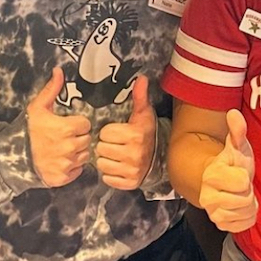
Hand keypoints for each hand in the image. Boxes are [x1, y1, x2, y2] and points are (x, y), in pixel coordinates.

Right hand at [27, 68, 91, 186]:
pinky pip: (78, 171)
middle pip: (87, 140)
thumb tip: (59, 70)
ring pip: (85, 156)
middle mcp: (70, 147)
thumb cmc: (27, 130)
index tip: (68, 126)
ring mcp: (67, 164)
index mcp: (67, 128)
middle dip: (78, 138)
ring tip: (62, 150)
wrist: (12, 157)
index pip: (86, 125)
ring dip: (77, 153)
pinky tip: (61, 161)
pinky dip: (72, 167)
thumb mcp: (38, 108)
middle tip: (64, 138)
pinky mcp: (64, 177)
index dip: (78, 124)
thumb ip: (52, 89)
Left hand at [97, 76, 156, 190]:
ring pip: (102, 164)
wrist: (159, 158)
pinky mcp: (129, 182)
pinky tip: (119, 166)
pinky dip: (110, 173)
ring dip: (106, 160)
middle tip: (116, 144)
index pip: (105, 133)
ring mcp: (132, 170)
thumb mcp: (143, 114)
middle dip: (106, 146)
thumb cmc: (145, 133)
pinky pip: (107, 178)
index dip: (109, 132)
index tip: (118, 133)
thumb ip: (139, 96)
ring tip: (116, 155)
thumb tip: (141, 77)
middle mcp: (134, 153)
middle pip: (101, 149)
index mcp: (135, 135)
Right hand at [199, 110, 257, 231]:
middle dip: (248, 192)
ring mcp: (214, 213)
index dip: (245, 177)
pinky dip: (248, 216)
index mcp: (212, 175)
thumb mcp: (238, 146)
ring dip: (249, 204)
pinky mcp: (221, 226)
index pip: (242, 182)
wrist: (222, 181)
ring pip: (246, 214)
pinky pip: (244, 225)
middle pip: (245, 200)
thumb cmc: (232, 163)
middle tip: (241, 184)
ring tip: (241, 194)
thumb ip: (237, 130)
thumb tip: (234, 113)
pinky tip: (241, 207)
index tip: (238, 171)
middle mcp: (208, 197)